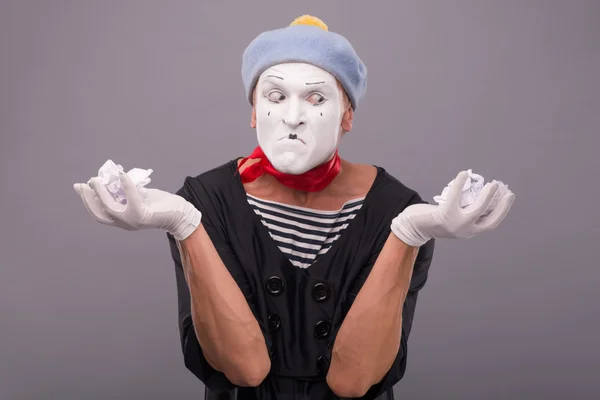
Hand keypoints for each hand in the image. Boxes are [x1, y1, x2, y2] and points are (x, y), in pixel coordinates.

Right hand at [73, 170, 200, 240]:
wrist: (181, 214)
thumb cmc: (162, 205)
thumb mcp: (140, 197)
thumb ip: (126, 192)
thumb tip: (113, 178)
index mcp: (123, 220)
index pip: (100, 213)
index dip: (88, 201)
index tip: (81, 187)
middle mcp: (126, 223)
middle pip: (99, 213)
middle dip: (88, 198)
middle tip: (84, 183)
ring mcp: (133, 221)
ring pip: (110, 207)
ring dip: (101, 192)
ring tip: (98, 179)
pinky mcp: (142, 215)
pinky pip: (131, 197)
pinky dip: (125, 185)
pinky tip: (121, 174)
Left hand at [391, 171, 514, 246]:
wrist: (412, 227)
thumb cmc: (433, 219)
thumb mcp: (453, 219)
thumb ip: (465, 212)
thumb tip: (479, 194)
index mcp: (468, 232)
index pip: (490, 224)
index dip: (501, 211)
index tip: (508, 197)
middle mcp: (463, 231)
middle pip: (488, 220)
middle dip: (500, 206)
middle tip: (504, 189)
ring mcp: (454, 225)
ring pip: (475, 210)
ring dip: (486, 197)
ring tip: (490, 183)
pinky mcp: (443, 215)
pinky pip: (455, 197)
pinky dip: (460, 184)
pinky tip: (464, 174)